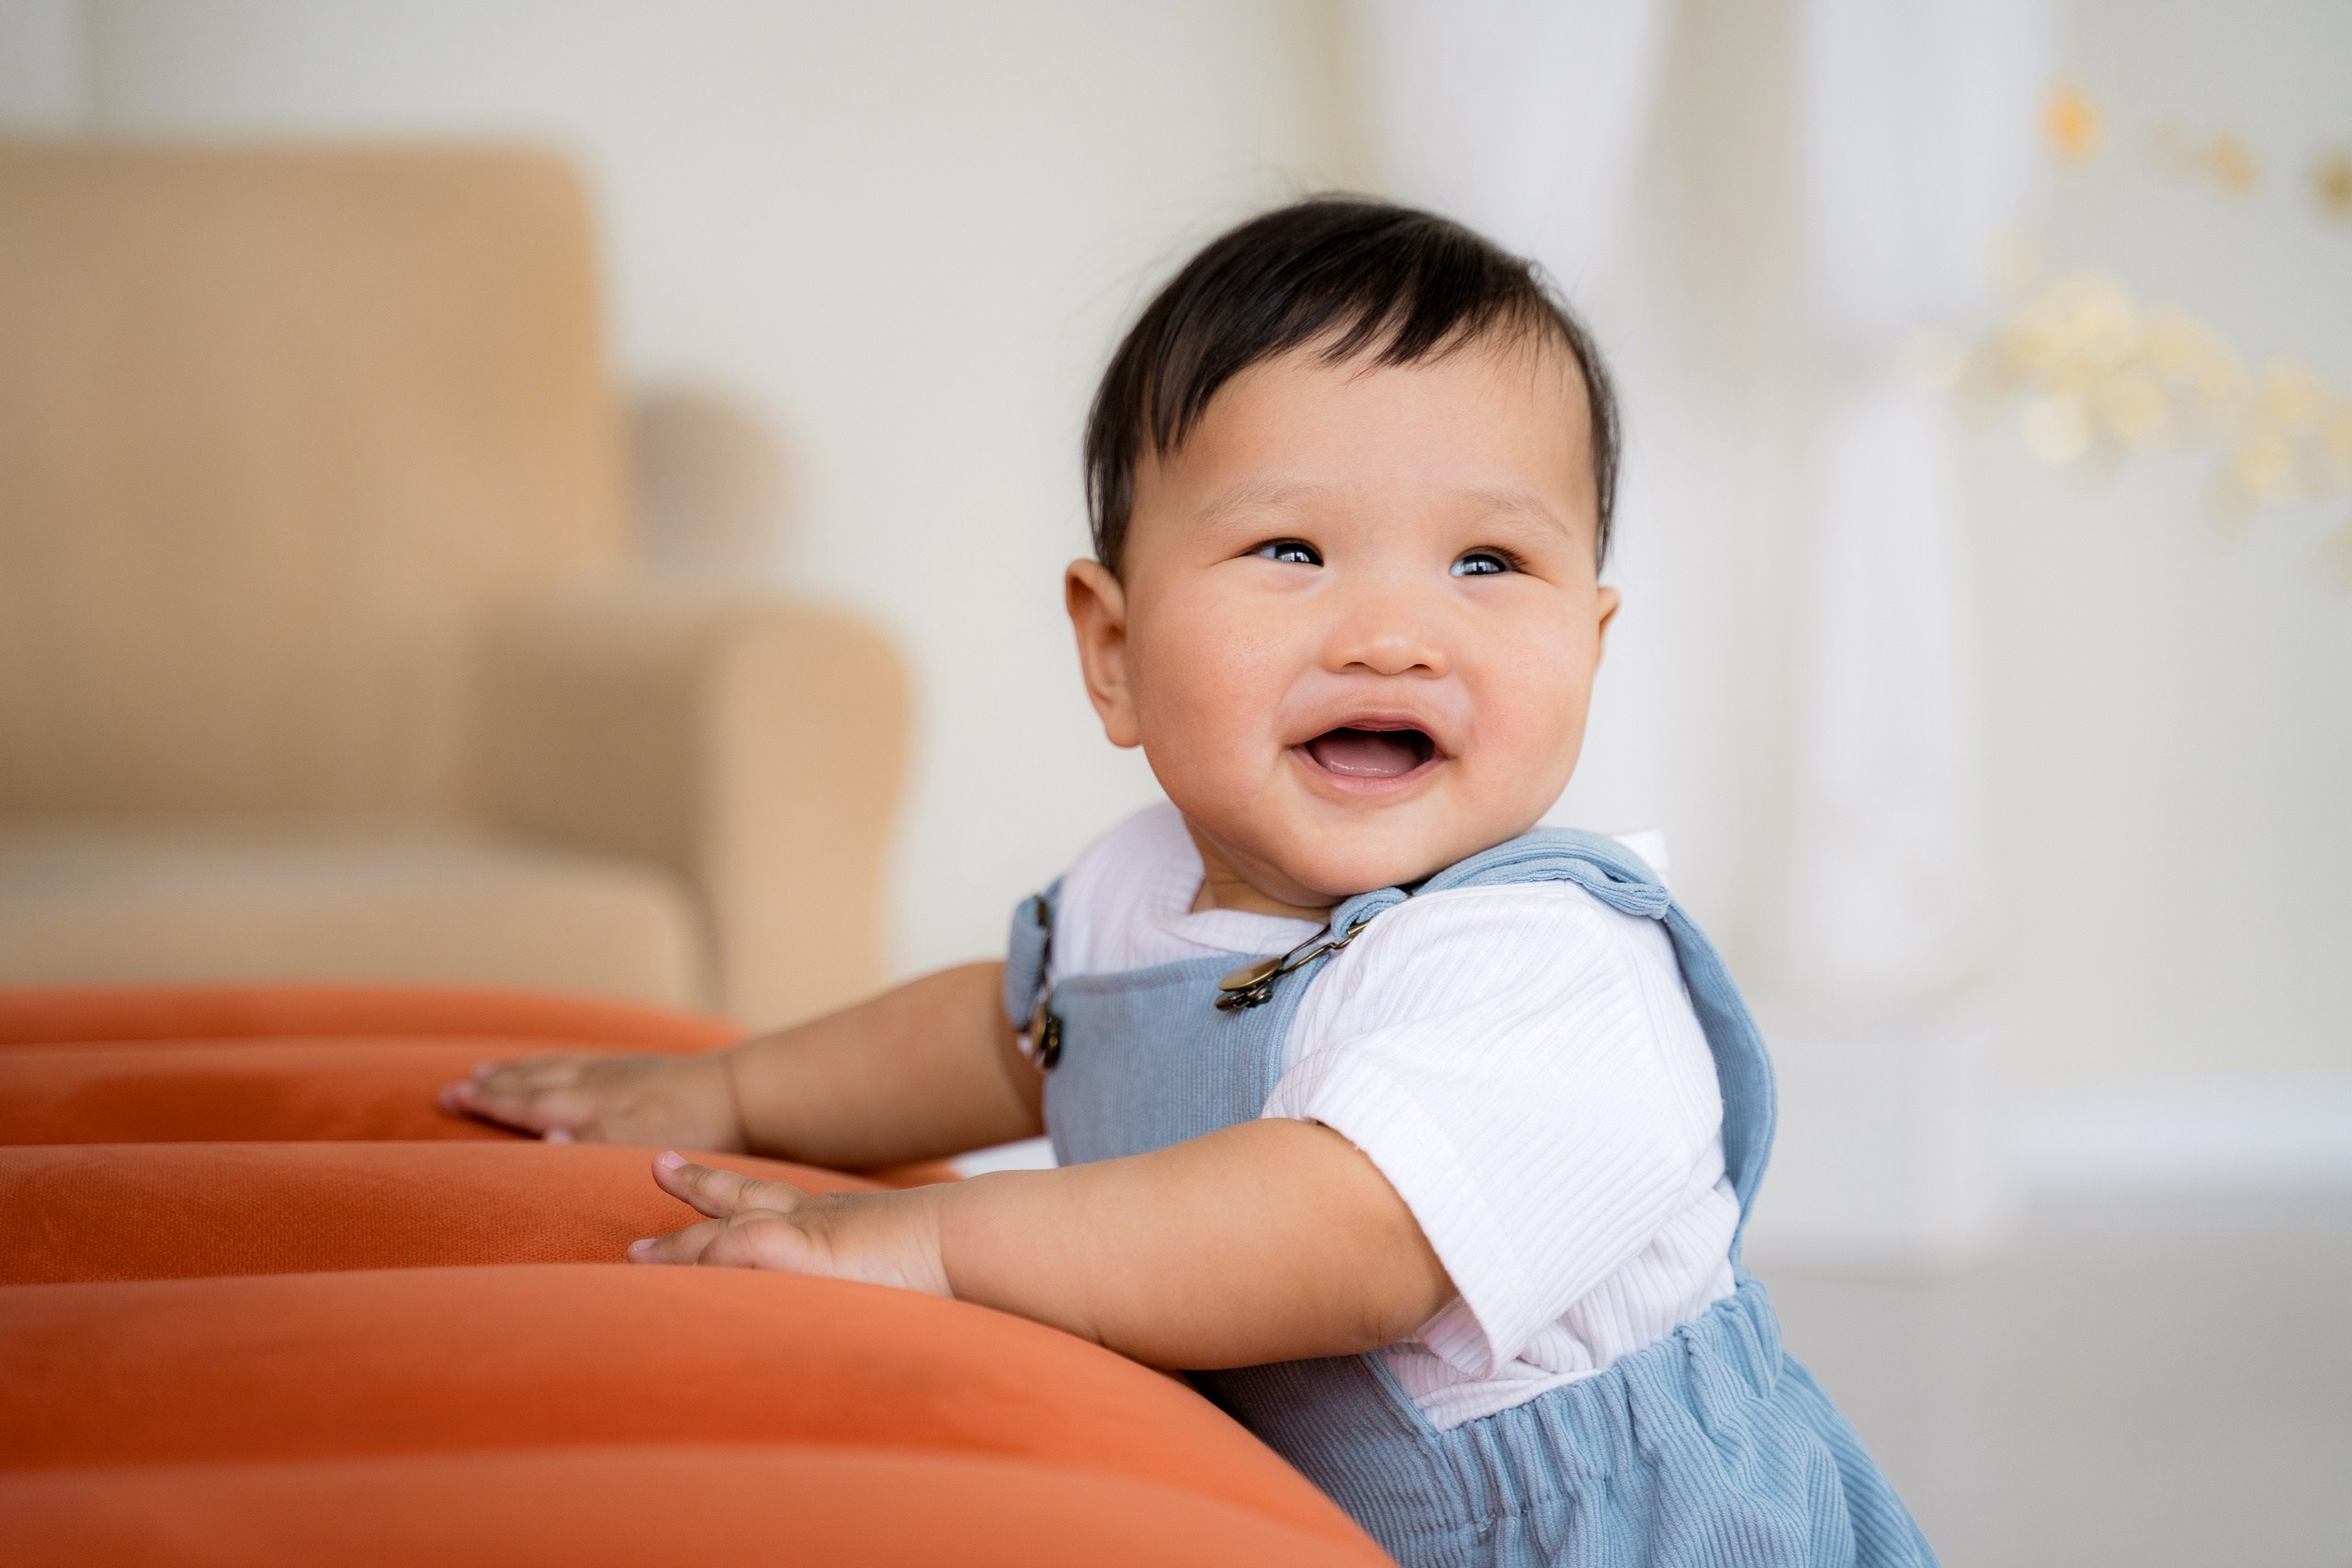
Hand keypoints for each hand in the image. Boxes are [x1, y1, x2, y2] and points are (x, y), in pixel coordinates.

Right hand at [439, 1052, 743, 1149]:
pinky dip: (555, 1063)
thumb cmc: (694, 1126)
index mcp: (592, 1106)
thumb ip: (593, 1144)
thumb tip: (546, 1138)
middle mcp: (597, 1084)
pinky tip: (555, 1066)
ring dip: (518, 1071)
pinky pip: (580, 1062)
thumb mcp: (642, 1144)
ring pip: (554, 1068)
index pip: (527, 1104)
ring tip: (487, 1070)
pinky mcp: (638, 1069)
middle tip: (450, 1088)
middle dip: (491, 1086)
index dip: (488, 1103)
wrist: (742, 1093)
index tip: (449, 1097)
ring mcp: (617, 1073)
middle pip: (532, 1082)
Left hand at [628, 1151, 950, 1294]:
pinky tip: (664, 1272)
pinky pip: (731, 1250)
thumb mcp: (917, 1271)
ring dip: (679, 1243)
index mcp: (842, 1225)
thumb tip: (907, 1320)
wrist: (973, 1240)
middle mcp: (817, 1219)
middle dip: (697, 1190)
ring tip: (635, 1254)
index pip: (780, 1202)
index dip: (741, 1192)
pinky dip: (697, 1260)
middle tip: (659, 1170)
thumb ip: (899, 1285)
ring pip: (723, 1231)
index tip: (711, 1178)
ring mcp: (806, 1233)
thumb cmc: (963, 1259)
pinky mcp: (798, 1251)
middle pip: (742, 1198)